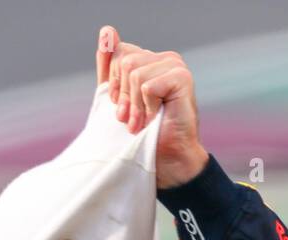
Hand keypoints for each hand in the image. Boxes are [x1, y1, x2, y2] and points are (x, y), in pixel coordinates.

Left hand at [95, 25, 208, 188]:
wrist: (167, 159)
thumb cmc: (143, 134)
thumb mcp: (117, 100)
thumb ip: (109, 69)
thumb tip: (106, 32)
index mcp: (148, 61)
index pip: (117, 53)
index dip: (114, 84)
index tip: (121, 109)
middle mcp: (163, 58)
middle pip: (123, 62)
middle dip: (123, 97)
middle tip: (132, 119)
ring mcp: (175, 66)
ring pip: (134, 73)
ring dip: (134, 106)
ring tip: (142, 122)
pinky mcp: (182, 78)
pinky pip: (147, 86)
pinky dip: (147, 108)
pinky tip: (156, 118)